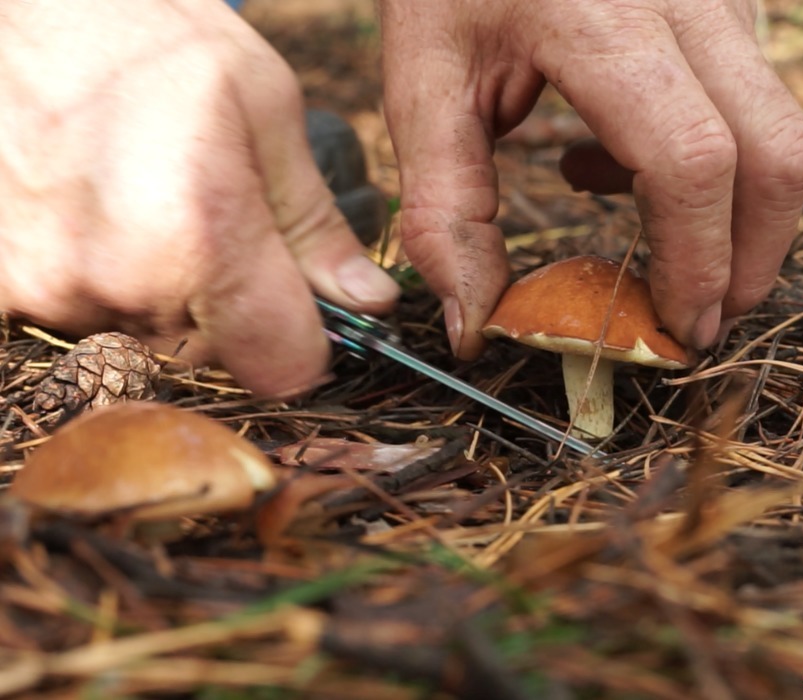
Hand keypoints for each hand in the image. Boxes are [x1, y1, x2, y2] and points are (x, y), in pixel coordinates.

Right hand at [0, 0, 398, 396]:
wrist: (17, 5)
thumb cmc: (147, 38)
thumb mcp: (263, 107)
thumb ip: (315, 224)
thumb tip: (368, 303)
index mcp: (199, 234)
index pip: (282, 366)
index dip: (306, 345)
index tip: (306, 312)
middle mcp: (119, 280)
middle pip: (217, 351)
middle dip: (234, 307)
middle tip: (215, 220)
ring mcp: (50, 289)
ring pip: (150, 335)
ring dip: (166, 293)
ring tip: (149, 202)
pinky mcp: (3, 288)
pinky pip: (86, 317)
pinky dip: (106, 281)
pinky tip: (102, 213)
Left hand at [381, 0, 802, 356]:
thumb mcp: (424, 87)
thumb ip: (444, 210)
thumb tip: (478, 327)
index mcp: (602, 18)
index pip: (693, 159)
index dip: (698, 262)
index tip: (675, 331)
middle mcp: (689, 0)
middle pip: (777, 153)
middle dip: (749, 260)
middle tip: (696, 322)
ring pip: (782, 132)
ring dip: (734, 220)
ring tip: (646, 247)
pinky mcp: (730, 6)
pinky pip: (753, 106)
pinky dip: (711, 170)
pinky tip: (612, 167)